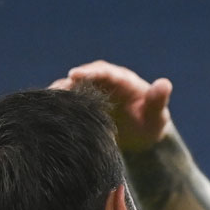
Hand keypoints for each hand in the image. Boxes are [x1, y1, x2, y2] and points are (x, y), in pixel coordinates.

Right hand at [50, 61, 173, 152]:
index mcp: (122, 80)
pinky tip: (45, 113)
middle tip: (53, 91)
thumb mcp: (158, 114)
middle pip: (82, 78)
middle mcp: (104, 83)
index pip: (103, 72)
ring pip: (72, 90)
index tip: (73, 74)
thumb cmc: (153, 123)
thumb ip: (159, 100)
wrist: (144, 137)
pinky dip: (59, 106)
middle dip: (68, 83)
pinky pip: (69, 103)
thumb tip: (165, 84)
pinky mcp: (85, 106)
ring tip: (44, 102)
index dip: (88, 72)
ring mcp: (93, 94)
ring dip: (60, 94)